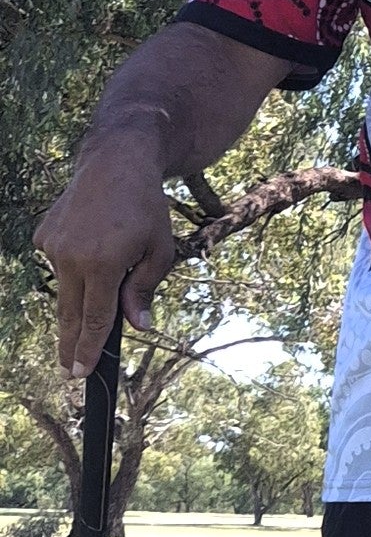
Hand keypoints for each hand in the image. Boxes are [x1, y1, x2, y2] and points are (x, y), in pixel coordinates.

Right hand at [35, 137, 176, 371]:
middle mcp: (71, 257)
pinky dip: (75, 265)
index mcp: (103, 264)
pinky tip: (93, 244)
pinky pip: (59, 264)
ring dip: (80, 296)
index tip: (79, 373)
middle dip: (70, 344)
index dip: (87, 349)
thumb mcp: (160, 250)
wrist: (115, 164)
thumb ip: (144, 290)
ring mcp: (53, 246)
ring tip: (100, 276)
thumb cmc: (146, 208)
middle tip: (69, 371)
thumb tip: (138, 327)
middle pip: (71, 313)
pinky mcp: (43, 236)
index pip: (94, 319)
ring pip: (66, 288)